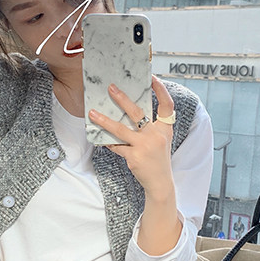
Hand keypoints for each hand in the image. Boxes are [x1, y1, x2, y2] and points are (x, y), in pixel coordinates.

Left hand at [89, 76, 174, 199]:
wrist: (160, 182)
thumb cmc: (158, 158)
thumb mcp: (161, 139)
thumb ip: (150, 126)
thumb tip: (128, 109)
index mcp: (165, 129)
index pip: (167, 105)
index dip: (161, 90)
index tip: (152, 78)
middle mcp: (156, 135)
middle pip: (137, 113)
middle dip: (122, 99)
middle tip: (110, 88)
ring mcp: (144, 146)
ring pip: (120, 129)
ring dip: (104, 120)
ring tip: (92, 113)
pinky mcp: (134, 156)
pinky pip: (116, 145)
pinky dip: (107, 141)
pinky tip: (99, 137)